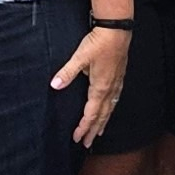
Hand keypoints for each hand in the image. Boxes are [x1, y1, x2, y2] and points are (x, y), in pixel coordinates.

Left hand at [51, 26, 131, 145]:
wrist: (117, 30)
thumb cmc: (99, 43)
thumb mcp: (79, 57)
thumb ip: (67, 72)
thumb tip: (55, 85)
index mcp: (100, 88)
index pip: (91, 114)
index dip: (84, 127)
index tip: (77, 138)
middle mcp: (110, 89)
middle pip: (102, 116)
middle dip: (94, 130)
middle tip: (88, 144)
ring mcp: (116, 83)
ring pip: (110, 109)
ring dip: (103, 122)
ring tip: (99, 132)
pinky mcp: (119, 77)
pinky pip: (115, 100)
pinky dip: (110, 109)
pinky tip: (109, 108)